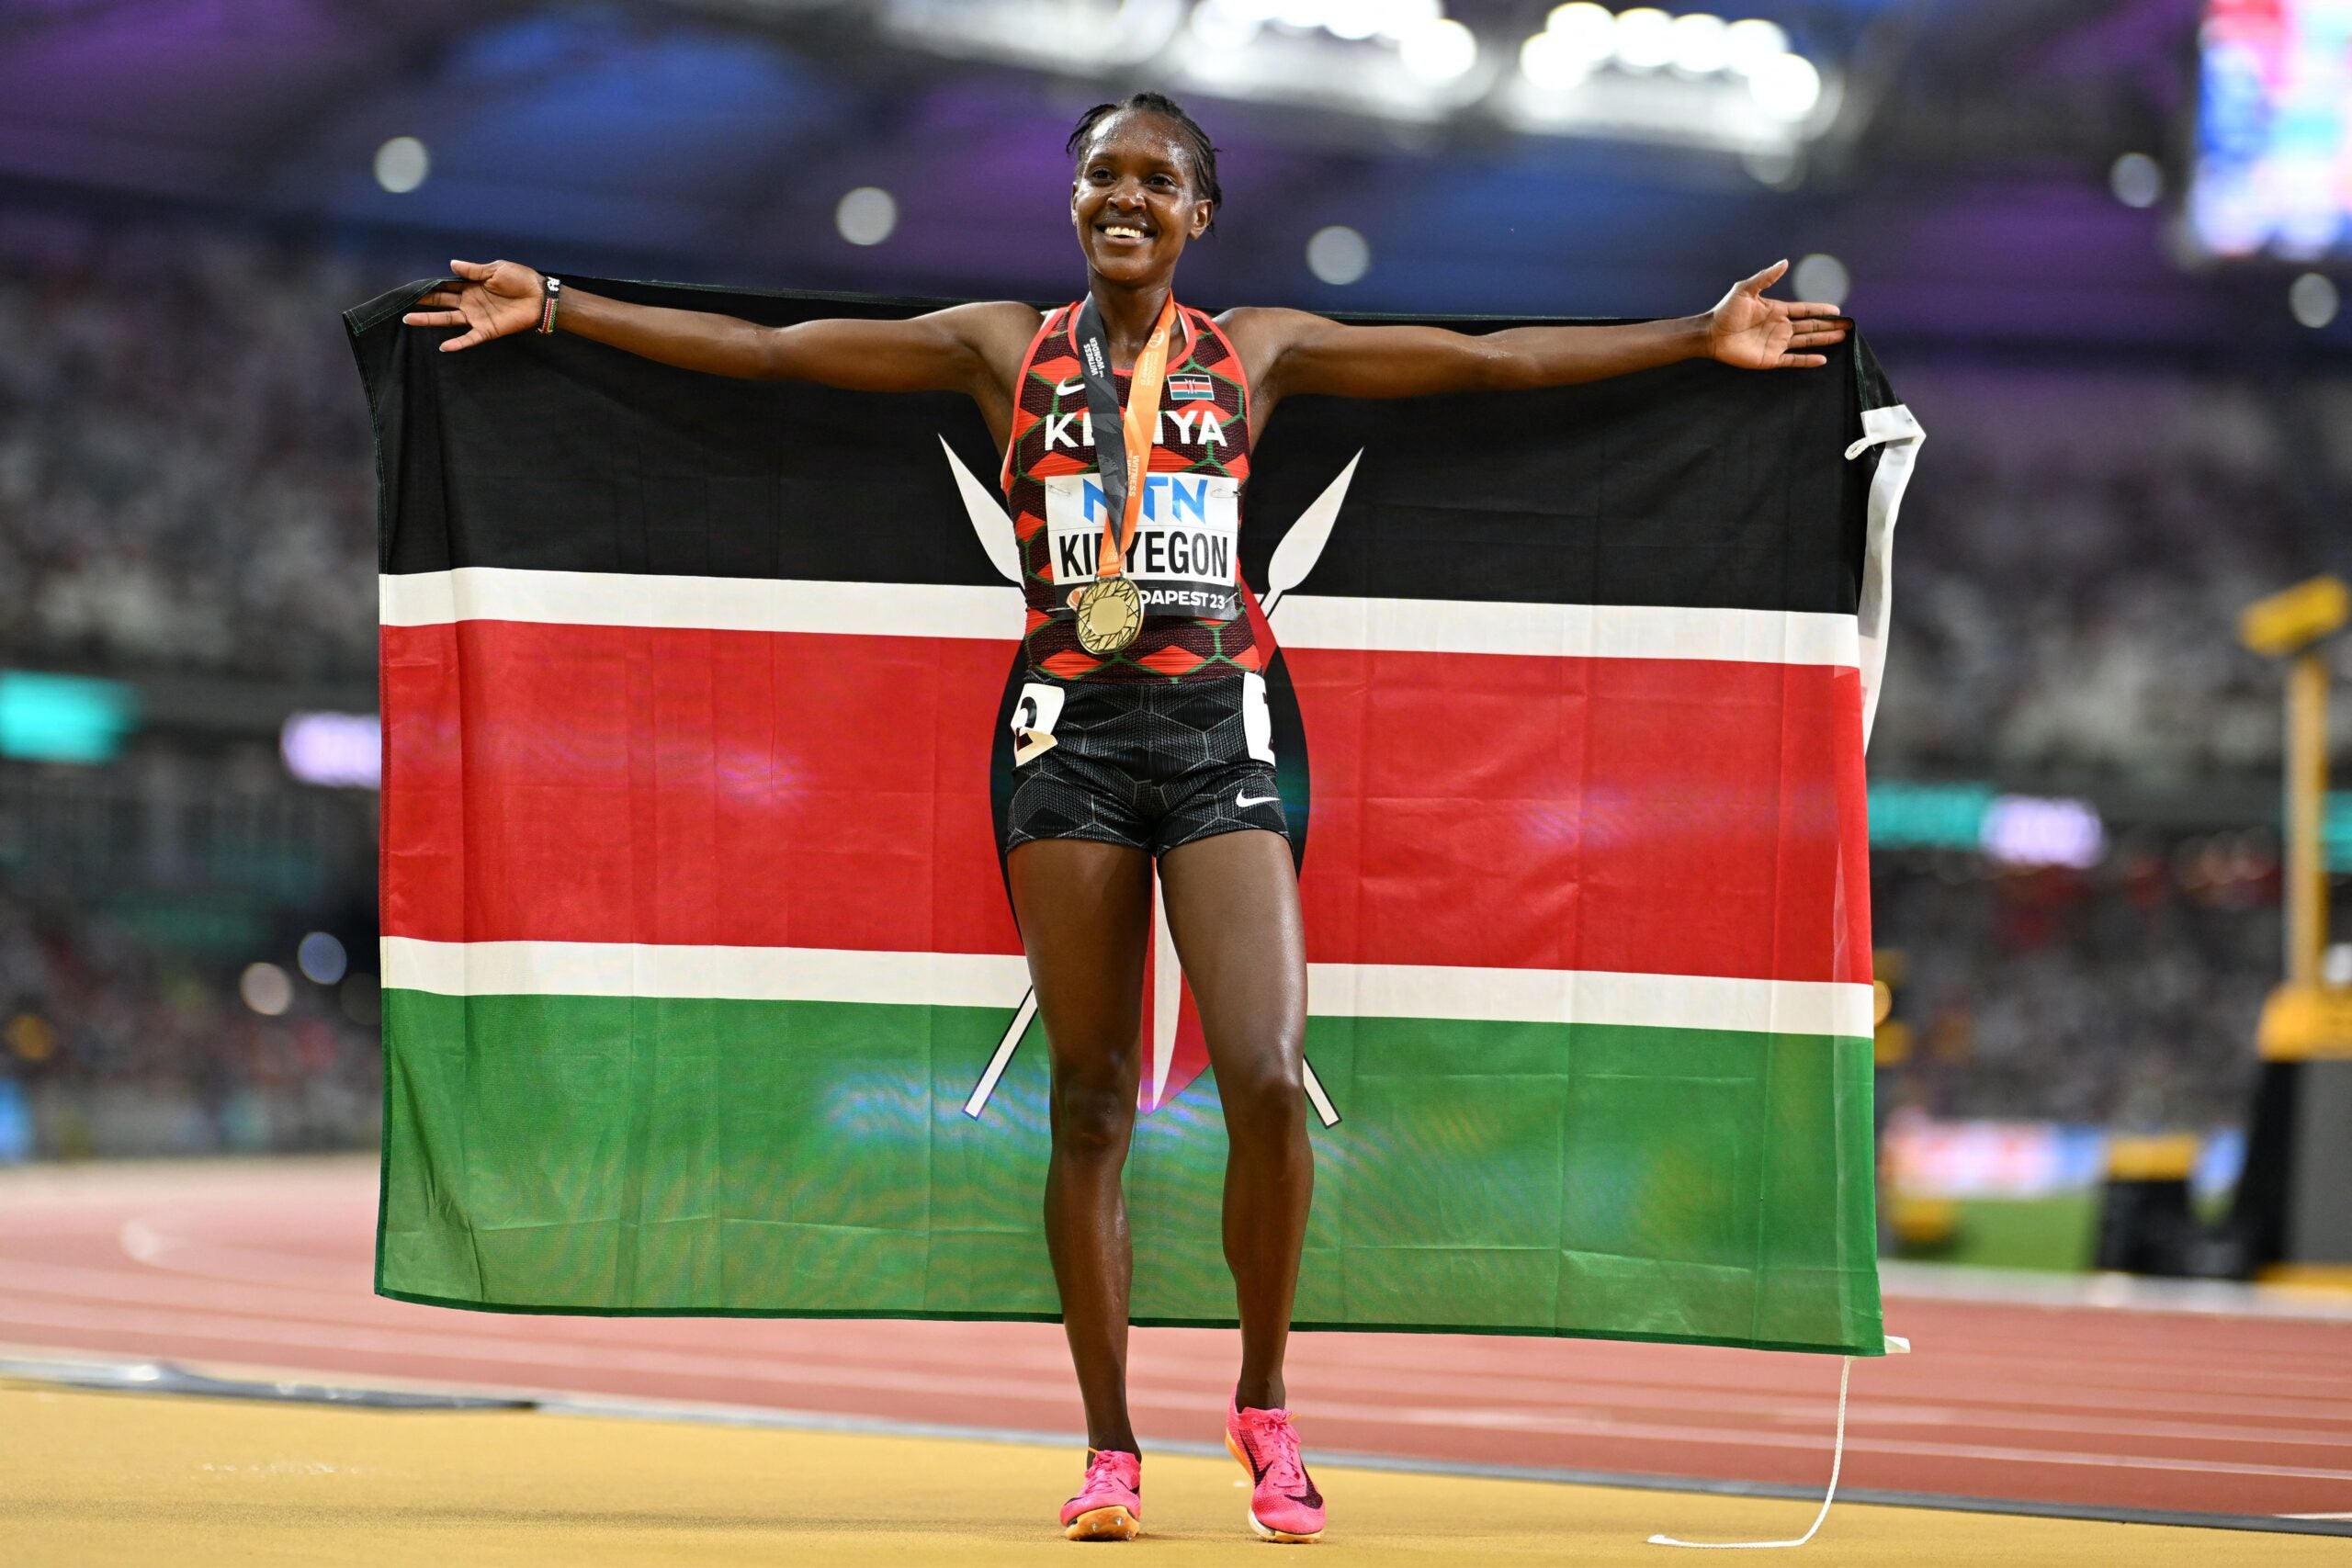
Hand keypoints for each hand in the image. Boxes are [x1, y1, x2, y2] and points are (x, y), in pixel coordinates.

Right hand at [401, 258, 545, 350]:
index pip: (446, 286)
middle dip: (423, 302)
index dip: (430, 286)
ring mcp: (477, 317)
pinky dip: (457, 343)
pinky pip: (469, 338)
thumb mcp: (496, 269)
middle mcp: (470, 302)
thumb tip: (451, 263)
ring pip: (448, 319)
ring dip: (429, 320)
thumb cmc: (520, 279)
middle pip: (441, 302)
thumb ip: (474, 270)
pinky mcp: (487, 330)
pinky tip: (443, 346)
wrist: (540, 297)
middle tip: (402, 303)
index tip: (411, 287)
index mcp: (471, 285)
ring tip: (409, 320)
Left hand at [1704, 260, 1850, 369]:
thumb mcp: (1746, 289)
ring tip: (1842, 337)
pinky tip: (1822, 359)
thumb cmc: (1726, 311)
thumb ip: (1766, 277)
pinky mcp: (1770, 358)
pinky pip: (1793, 360)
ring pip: (1806, 342)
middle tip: (1848, 326)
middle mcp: (1780, 327)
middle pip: (1811, 326)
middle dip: (1829, 326)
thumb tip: (1785, 262)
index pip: (1805, 310)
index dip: (1821, 310)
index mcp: (1777, 310)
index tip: (1837, 311)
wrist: (1711, 334)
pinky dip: (1807, 360)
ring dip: (1824, 340)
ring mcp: (1777, 343)